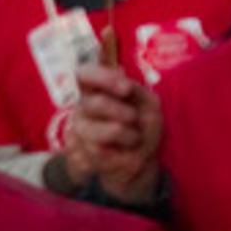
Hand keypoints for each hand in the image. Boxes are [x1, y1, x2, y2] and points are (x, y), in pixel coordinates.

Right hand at [50, 62, 162, 206]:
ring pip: (99, 129)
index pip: (84, 74)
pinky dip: (124, 148)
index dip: (102, 78)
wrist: (144, 156)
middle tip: (134, 117)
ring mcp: (82, 129)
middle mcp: (83, 106)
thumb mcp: (148, 102)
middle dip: (121, 111)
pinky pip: (105, 148)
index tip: (126, 88)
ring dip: (127, 134)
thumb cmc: (144, 124)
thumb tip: (122, 78)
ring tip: (134, 137)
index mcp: (96, 89)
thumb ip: (135, 89)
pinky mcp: (86, 151)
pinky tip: (127, 148)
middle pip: (94, 103)